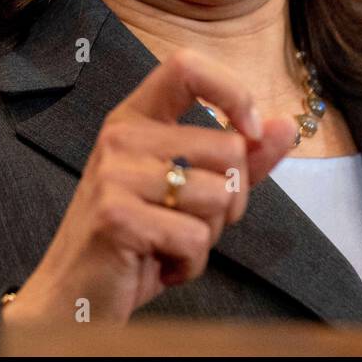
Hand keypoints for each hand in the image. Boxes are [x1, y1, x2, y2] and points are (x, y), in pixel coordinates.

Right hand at [3, 48, 298, 325]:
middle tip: (191, 222)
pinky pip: (195, 237)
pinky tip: (161, 264)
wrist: (74, 295)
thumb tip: (286, 125)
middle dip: (230, 200)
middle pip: (228, 148)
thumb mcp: (190, 191)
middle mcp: (122, 136)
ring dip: (209, 236)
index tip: (251, 132)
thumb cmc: (138, 239)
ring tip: (170, 243)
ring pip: (218, 195)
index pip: (186, 67)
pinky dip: (190, 263)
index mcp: (137, 117)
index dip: (232, 92)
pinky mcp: (116, 216)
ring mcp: (115, 174)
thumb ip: (240, 157)